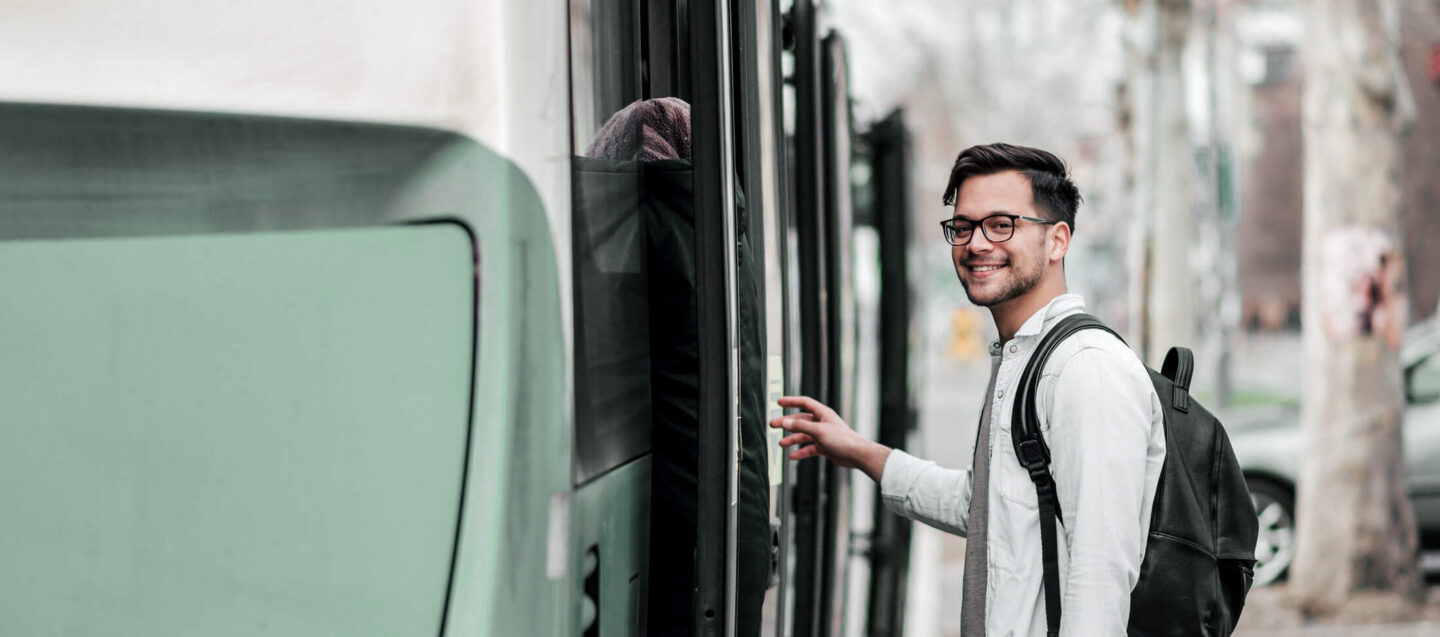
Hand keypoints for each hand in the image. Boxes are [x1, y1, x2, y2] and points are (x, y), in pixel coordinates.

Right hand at [769, 395, 891, 482]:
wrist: (856, 454)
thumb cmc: (843, 440)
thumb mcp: (818, 431)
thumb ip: (801, 426)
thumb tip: (786, 422)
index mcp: (822, 413)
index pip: (804, 403)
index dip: (791, 401)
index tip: (779, 402)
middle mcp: (822, 422)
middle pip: (801, 420)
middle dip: (787, 423)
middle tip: (774, 425)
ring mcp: (823, 435)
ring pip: (804, 435)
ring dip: (792, 439)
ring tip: (781, 443)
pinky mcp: (824, 446)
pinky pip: (809, 448)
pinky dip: (801, 451)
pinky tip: (793, 456)